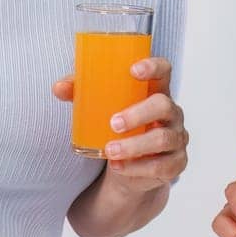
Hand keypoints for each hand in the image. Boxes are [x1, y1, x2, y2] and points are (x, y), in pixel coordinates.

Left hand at [52, 57, 187, 192]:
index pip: (164, 70)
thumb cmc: (119, 129)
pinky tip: (118, 166)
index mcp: (156, 91)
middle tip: (113, 123)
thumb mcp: (102, 109)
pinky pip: (162, 166)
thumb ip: (81, 94)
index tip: (133, 70)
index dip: (153, 66)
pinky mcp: (175, 163)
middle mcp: (171, 113)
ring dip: (134, 145)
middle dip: (138, 114)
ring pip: (163, 139)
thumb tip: (58, 87)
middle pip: (164, 105)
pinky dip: (137, 167)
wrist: (129, 169)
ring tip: (109, 150)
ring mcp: (177, 138)